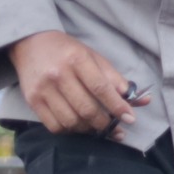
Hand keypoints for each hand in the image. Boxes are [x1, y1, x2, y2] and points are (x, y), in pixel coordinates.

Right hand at [11, 31, 144, 136]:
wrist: (30, 43)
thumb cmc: (68, 52)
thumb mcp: (94, 58)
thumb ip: (117, 80)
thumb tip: (143, 100)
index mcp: (77, 59)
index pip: (101, 88)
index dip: (118, 106)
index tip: (130, 119)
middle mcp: (58, 74)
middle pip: (87, 109)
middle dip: (106, 124)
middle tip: (116, 129)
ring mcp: (43, 89)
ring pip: (72, 121)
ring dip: (89, 129)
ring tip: (98, 126)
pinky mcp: (32, 100)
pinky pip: (55, 126)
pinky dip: (71, 130)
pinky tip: (79, 125)